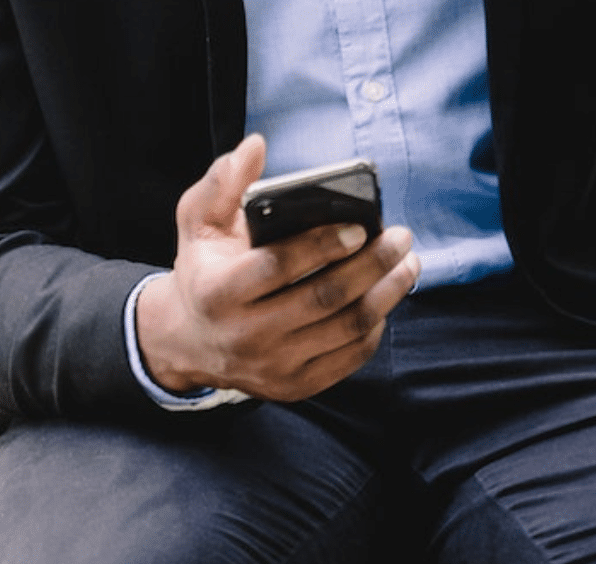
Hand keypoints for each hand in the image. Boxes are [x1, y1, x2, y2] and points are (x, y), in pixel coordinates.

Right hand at [136, 135, 420, 401]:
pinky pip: (348, 357)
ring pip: (345, 329)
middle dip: (371, 265)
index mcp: (218, 291)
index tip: (360, 226)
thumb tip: (255, 146)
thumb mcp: (198, 223)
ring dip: (386, 294)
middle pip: (324, 299)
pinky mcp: (294, 386)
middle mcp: (245, 334)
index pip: (278, 267)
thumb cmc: (203, 270)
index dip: (323, 245)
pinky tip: (386, 299)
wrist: (187, 342)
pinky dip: (375, 327)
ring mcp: (272, 366)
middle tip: (400, 237)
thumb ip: (223, 183)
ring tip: (407, 263)